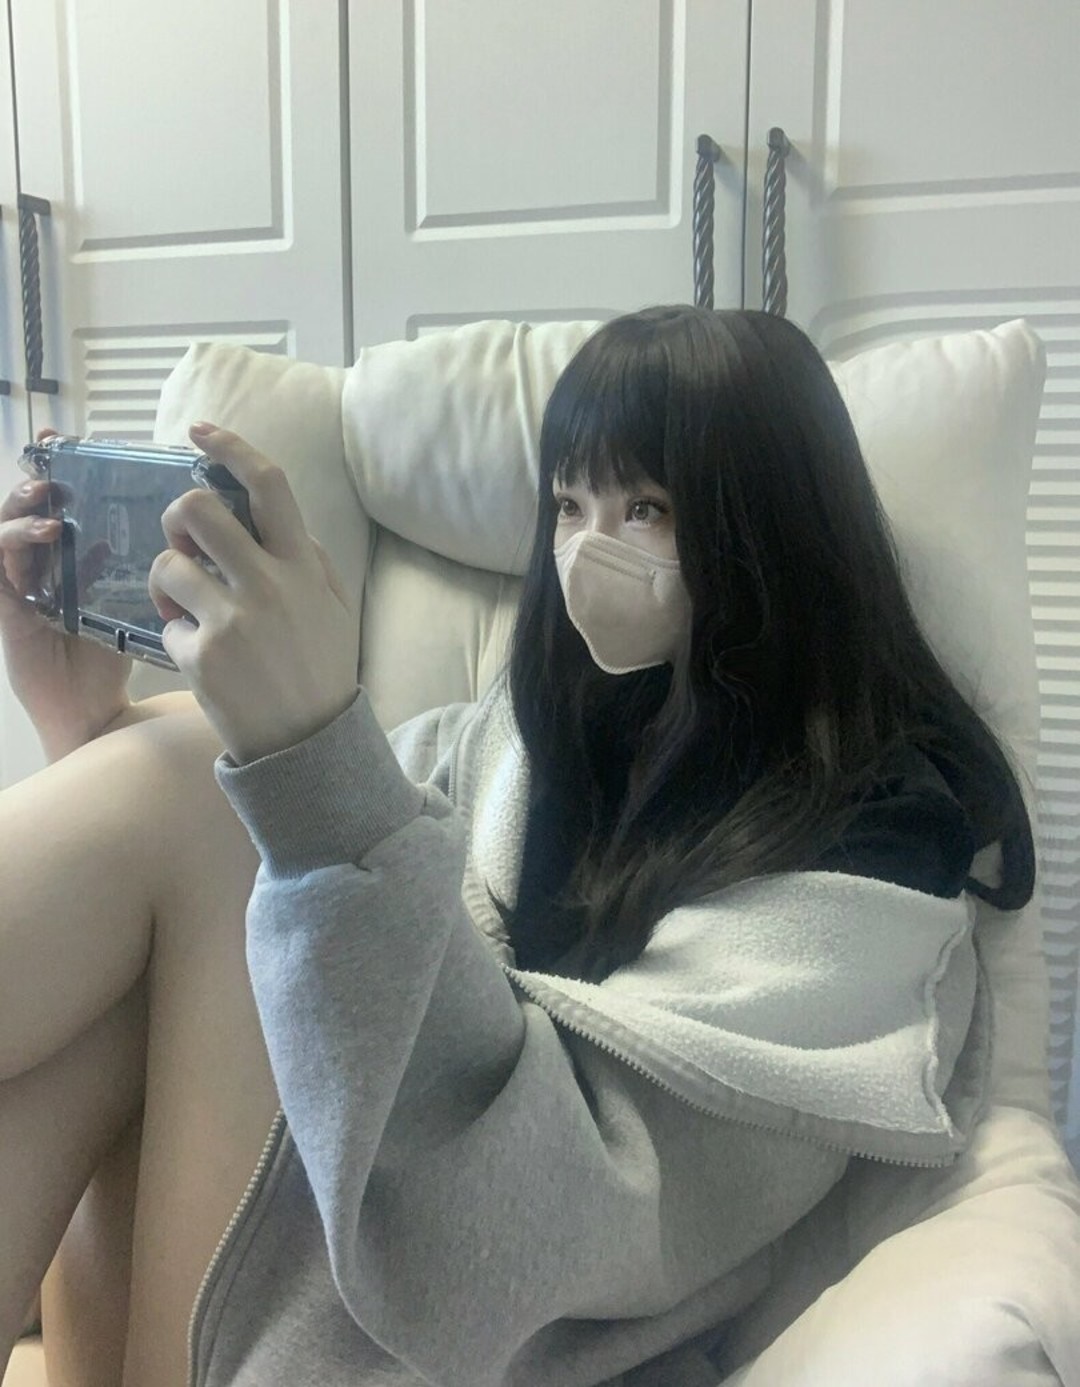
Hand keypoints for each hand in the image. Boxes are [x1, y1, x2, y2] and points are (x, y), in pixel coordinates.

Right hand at [0, 427, 132, 757]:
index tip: (73, 441)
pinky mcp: (7, 608)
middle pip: (27, 508)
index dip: (61, 470)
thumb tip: (173, 531)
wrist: (93, 711)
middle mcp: (39, 566)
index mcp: (68, 558)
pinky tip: (46, 534)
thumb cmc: (113, 657)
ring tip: (47, 493)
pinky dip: (16, 544)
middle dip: (37, 475)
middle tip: (56, 455)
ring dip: (24, 506)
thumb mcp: (132, 602)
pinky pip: (0, 567)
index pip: (58, 503)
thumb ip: (139, 566)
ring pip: (6, 529)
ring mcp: (18, 585)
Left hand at [148, 423, 360, 764]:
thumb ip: (310, 559)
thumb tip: (271, 519)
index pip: (269, 486)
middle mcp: (269, 584)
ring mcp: (232, 620)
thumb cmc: (320, 670)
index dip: (231, 447)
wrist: (310, 744)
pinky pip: (167, 625)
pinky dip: (176, 636)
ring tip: (186, 608)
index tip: (201, 432)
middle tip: (183, 542)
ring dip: (167, 581)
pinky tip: (201, 658)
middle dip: (177, 517)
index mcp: (303, 566)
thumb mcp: (334, 608)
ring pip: (167, 565)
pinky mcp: (202, 657)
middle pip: (197, 510)